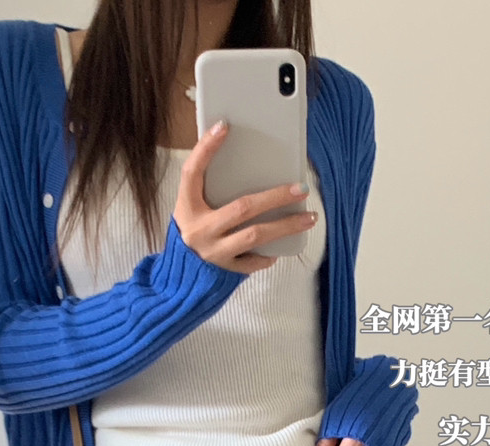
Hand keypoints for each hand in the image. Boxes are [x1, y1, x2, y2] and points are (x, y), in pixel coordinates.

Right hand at [174, 121, 317, 273]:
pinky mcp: (225, 270)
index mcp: (187, 207)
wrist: (180, 275)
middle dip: (275, 197)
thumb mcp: (191, 206)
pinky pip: (253, 261)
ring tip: (309, 217)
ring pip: (256, 236)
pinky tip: (285, 244)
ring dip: (285, 226)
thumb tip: (237, 154)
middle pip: (242, 208)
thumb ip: (208, 184)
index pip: (193, 173)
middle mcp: (200, 230)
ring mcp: (214, 252)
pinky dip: (269, 253)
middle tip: (301, 188)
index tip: (224, 126)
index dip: (206, 149)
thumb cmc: (192, 229)